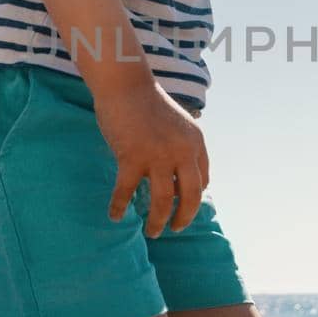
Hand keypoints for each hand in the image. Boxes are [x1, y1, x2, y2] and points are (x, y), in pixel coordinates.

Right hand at [93, 79, 209, 237]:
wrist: (125, 85)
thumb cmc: (146, 103)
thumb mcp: (176, 123)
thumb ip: (180, 147)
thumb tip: (177, 175)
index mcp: (196, 142)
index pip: (203, 179)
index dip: (194, 197)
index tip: (184, 207)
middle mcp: (182, 151)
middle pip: (191, 196)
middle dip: (184, 217)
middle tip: (174, 229)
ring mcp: (158, 155)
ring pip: (163, 201)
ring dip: (158, 221)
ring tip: (152, 231)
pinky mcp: (132, 157)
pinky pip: (126, 191)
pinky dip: (119, 206)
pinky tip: (115, 216)